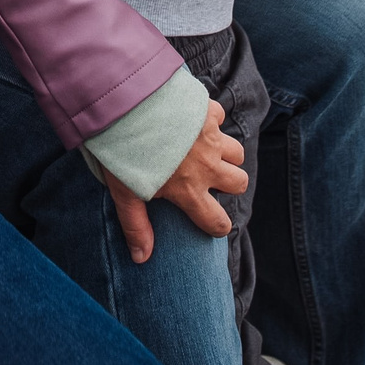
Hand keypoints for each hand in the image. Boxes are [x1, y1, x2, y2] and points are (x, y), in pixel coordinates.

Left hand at [102, 97, 246, 262]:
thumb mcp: (125, 193)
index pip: (218, 221)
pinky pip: (220, 118)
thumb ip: (136, 226)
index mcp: (189, 190)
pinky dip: (212, 121)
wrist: (130, 105)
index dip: (217, 225)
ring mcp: (211, 137)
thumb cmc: (124, 152)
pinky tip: (192, 119)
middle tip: (208, 179)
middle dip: (229, 184)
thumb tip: (141, 259)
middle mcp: (208, 166)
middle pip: (239, 183)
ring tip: (205, 153)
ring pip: (237, 152)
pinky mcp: (207, 111)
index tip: (209, 219)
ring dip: (226, 154)